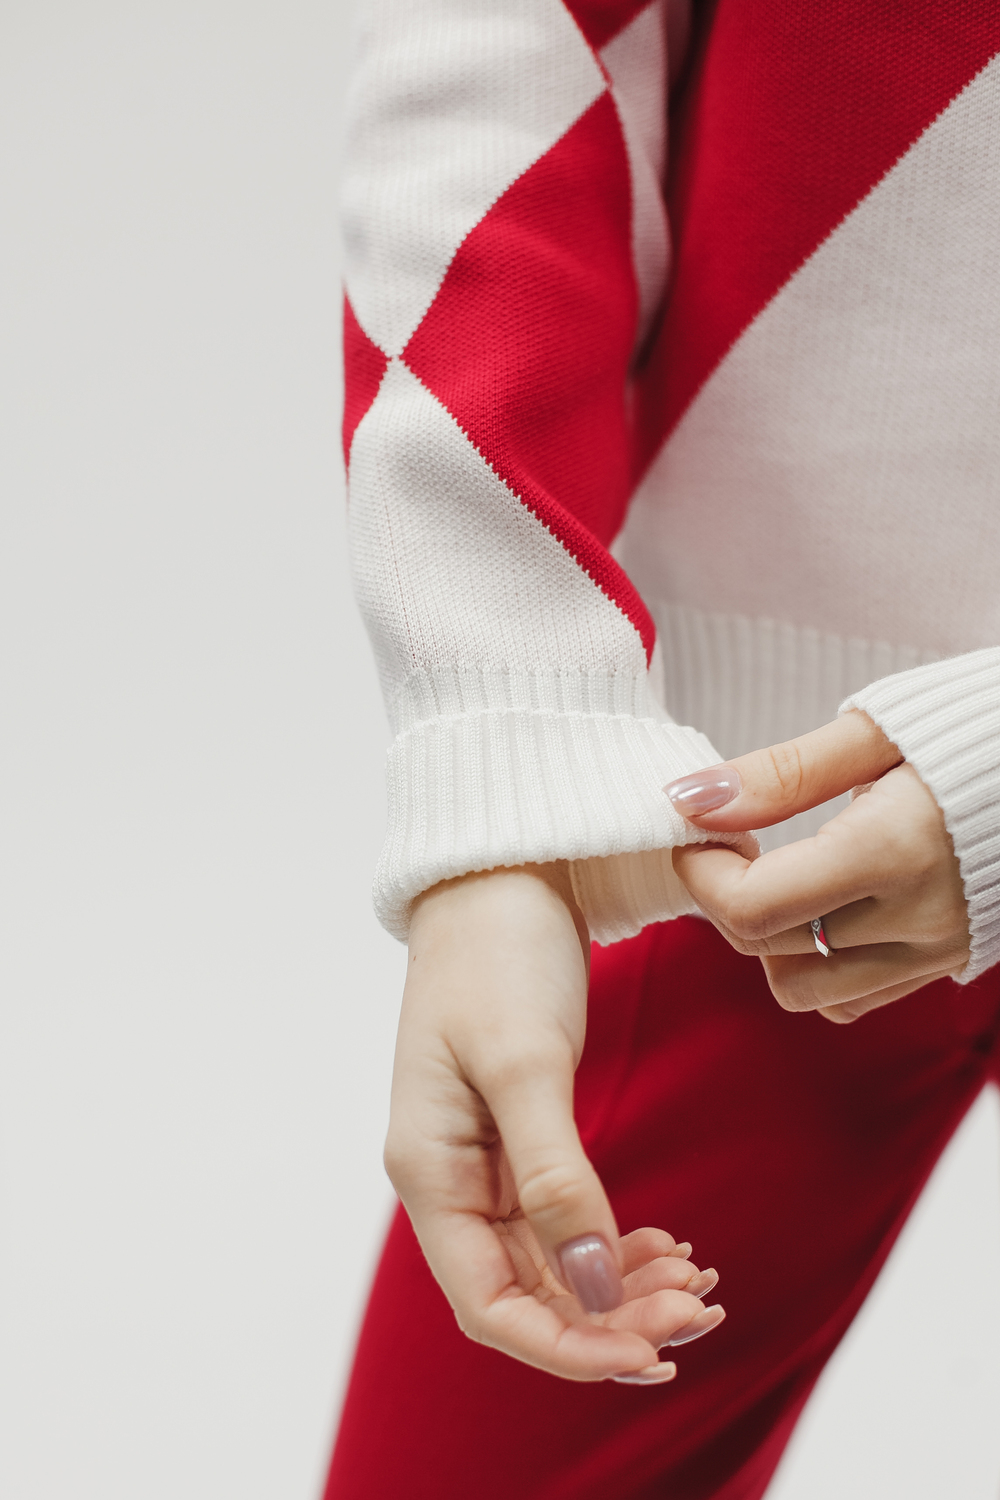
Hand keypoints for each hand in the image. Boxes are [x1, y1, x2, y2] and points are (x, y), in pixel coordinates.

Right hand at [385, 863, 724, 1383]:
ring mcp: (483, 1156)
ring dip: (622, 1284)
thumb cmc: (496, 952)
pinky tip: (668, 1241)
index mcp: (430, 1169)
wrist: (499, 868)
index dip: (569, 1347)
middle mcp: (449, 1177)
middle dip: (613, 1318)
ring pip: (553, 1261)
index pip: (489, 1305)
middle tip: (704, 1309)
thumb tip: (591, 1287)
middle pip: (528, 1292)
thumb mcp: (525, 1063)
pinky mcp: (518, 1130)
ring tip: (701, 1282)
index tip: (653, 1355)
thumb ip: (554, 1179)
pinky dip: (616, 1239)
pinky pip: (565, 1216)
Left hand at [668, 711, 970, 1023]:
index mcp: (893, 852)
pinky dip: (823, 962)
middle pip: (769, 954)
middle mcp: (918, 920)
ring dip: (773, 942)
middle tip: (735, 838)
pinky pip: (859, 996)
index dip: (703, 873)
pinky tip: (829, 902)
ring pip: (810, 992)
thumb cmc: (982, 725)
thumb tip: (691, 801)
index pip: (755, 908)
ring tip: (783, 872)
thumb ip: (782, 774)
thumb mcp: (876, 731)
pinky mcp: (954, 962)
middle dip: (727, 899)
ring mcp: (940, 952)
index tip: (697, 828)